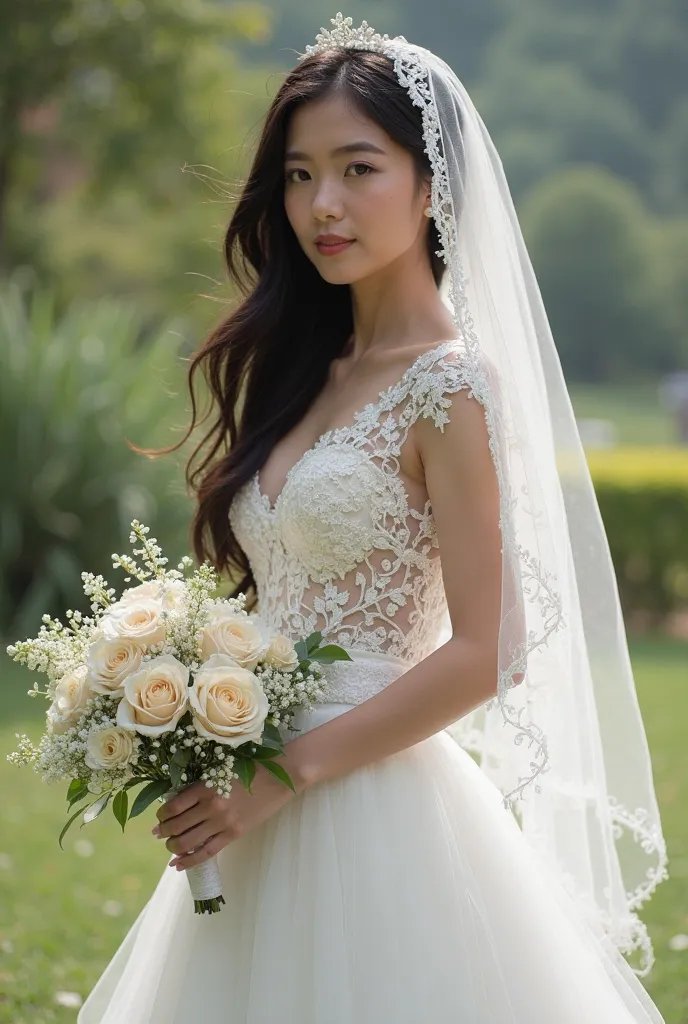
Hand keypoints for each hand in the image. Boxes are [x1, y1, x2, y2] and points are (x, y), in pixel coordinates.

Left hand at [152, 765, 299, 871]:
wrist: (280, 775)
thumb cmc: (251, 767)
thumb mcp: (221, 771)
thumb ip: (202, 786)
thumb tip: (179, 803)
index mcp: (206, 786)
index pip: (173, 806)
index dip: (161, 815)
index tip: (159, 817)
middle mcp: (211, 806)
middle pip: (176, 826)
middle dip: (163, 832)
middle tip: (159, 833)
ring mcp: (222, 822)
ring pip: (187, 842)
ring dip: (173, 847)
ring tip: (170, 846)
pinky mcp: (234, 834)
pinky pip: (206, 852)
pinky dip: (189, 861)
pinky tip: (179, 865)